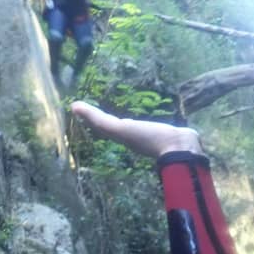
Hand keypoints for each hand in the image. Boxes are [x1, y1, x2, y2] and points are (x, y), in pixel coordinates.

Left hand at [70, 101, 201, 157]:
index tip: (77, 105)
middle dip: (102, 117)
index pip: (101, 124)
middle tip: (92, 107)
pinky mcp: (164, 131)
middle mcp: (132, 135)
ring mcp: (149, 134)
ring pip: (130, 123)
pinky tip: (149, 111)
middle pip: (113, 125)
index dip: (89, 116)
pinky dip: (142, 116)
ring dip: (122, 117)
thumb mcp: (120, 129)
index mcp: (122, 134)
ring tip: (119, 107)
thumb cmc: (149, 138)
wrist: (180, 147)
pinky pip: (148, 122)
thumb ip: (99, 120)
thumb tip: (73, 107)